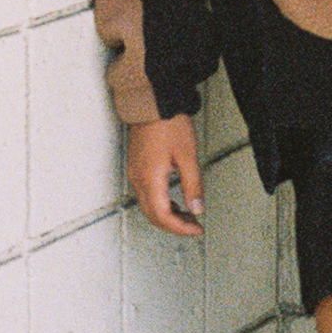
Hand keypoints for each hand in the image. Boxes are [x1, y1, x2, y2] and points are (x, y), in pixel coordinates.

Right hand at [128, 114, 204, 235]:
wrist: (152, 102)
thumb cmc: (168, 123)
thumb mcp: (188, 156)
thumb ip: (193, 185)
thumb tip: (197, 208)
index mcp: (150, 179)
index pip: (163, 216)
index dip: (180, 228)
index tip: (196, 229)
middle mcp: (138, 179)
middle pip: (153, 216)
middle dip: (174, 225)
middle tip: (194, 225)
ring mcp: (134, 173)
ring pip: (148, 207)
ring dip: (167, 216)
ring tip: (188, 214)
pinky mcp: (136, 167)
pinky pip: (145, 195)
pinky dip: (160, 204)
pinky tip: (174, 201)